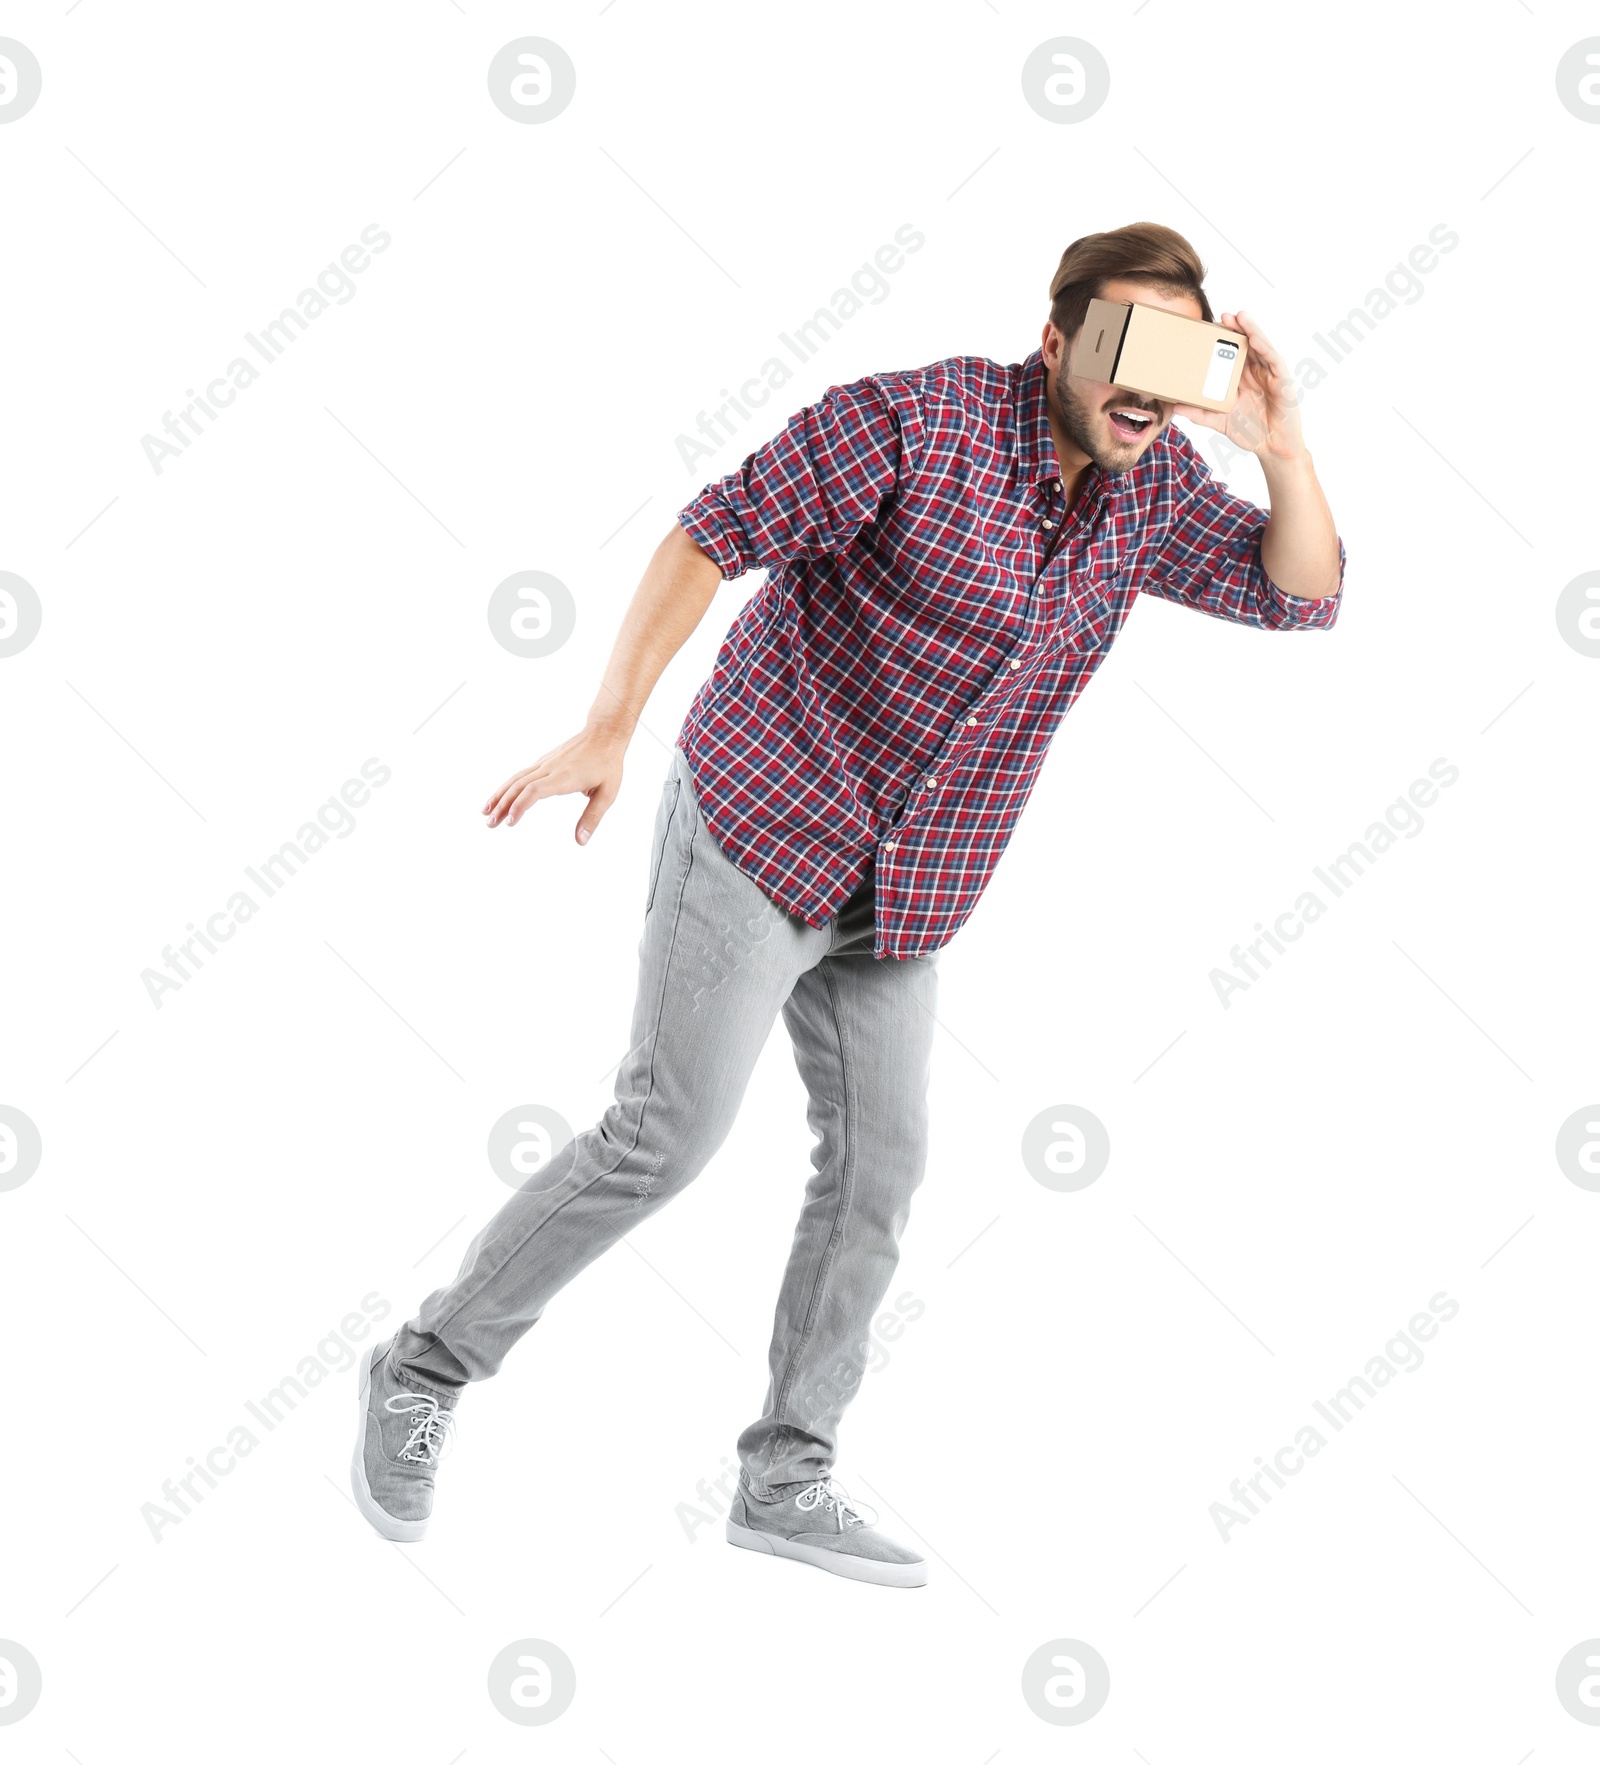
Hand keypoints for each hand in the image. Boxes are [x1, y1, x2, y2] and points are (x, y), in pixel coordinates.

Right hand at [483, 721, 627, 842]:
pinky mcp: (544, 762)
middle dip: (502, 805)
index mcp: (564, 777)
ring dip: (500, 795)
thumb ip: (592, 817)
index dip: (520, 806)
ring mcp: (545, 763)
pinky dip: (507, 786)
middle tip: (490, 824)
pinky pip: (521, 774)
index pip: (535, 791)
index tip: (510, 822)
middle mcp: (550, 769)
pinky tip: (501, 796)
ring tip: (485, 812)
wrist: (604, 734)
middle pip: (519, 786)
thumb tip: (581, 842)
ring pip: (516, 779)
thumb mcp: (607, 793)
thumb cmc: (608, 764)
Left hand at [1173, 309, 1305, 462]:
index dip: (1222, 340)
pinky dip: (1264, 347)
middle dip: (1235, 328)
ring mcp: (1269, 374)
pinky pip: (1273, 360)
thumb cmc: (1250, 432)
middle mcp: (1256, 372)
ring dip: (1250, 330)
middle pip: (1246, 344)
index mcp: (1241, 378)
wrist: (1272, 448)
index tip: (1207, 328)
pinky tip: (1254, 338)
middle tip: (1221, 315)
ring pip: (1261, 346)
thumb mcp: (1219, 421)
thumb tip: (1175, 407)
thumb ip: (1199, 414)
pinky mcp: (1282, 381)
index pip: (1231, 353)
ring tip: (1239, 316)